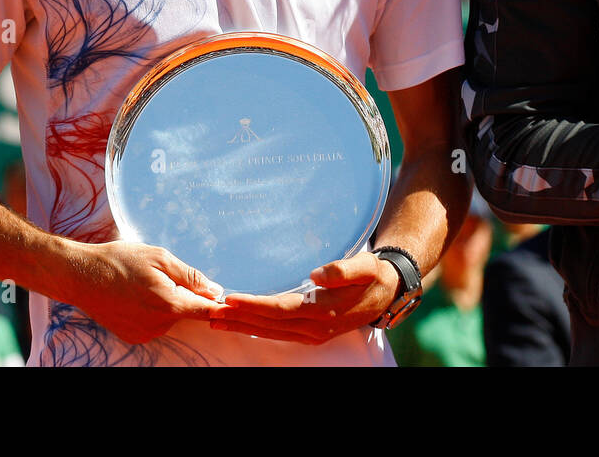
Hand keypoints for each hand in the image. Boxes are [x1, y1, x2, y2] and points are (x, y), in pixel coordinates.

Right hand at [64, 241, 229, 344]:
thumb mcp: (160, 257)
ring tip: (142, 284)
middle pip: (186, 311)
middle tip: (160, 275)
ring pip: (170, 317)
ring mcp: (144, 333)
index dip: (220, 306)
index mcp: (168, 304)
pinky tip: (135, 296)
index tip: (232, 305)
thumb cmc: (120, 260)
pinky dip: (152, 311)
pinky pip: (154, 323)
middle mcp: (158, 325)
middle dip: (183, 294)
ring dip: (166, 302)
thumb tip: (215, 290)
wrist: (80, 275)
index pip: (205, 311)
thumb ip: (191, 276)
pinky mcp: (132, 337)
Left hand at [210, 252, 398, 343]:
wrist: (387, 292)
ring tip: (217, 320)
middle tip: (211, 312)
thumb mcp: (365, 266)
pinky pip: (279, 333)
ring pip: (271, 332)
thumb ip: (342, 270)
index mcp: (325, 310)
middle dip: (239, 319)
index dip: (255, 305)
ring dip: (243, 327)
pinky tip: (243, 323)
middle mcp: (316, 327)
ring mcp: (313, 333)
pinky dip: (258, 328)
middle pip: (270, 324)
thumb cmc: (373, 274)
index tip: (231, 299)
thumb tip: (315, 274)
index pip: (281, 309)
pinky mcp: (312, 333)